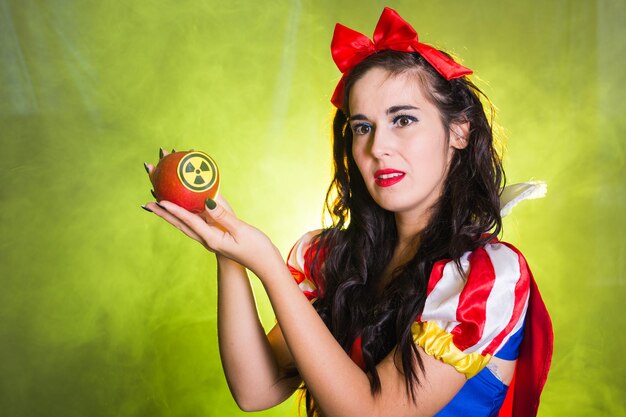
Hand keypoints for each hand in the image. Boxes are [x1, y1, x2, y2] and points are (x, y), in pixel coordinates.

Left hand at [143, 149, 281, 276]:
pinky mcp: (215, 236)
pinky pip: (196, 223)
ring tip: (157, 203)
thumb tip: (208, 202)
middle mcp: (207, 239)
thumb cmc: (256, 249)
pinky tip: (183, 207)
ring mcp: (210, 239)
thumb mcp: (241, 231)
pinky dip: (185, 215)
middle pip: (180, 224)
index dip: (175, 210)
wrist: (264, 264)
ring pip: (185, 224)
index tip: (160, 200)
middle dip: (163, 213)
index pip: (189, 222)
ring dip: (170, 214)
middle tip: (147, 203)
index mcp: (212, 239)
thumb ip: (224, 216)